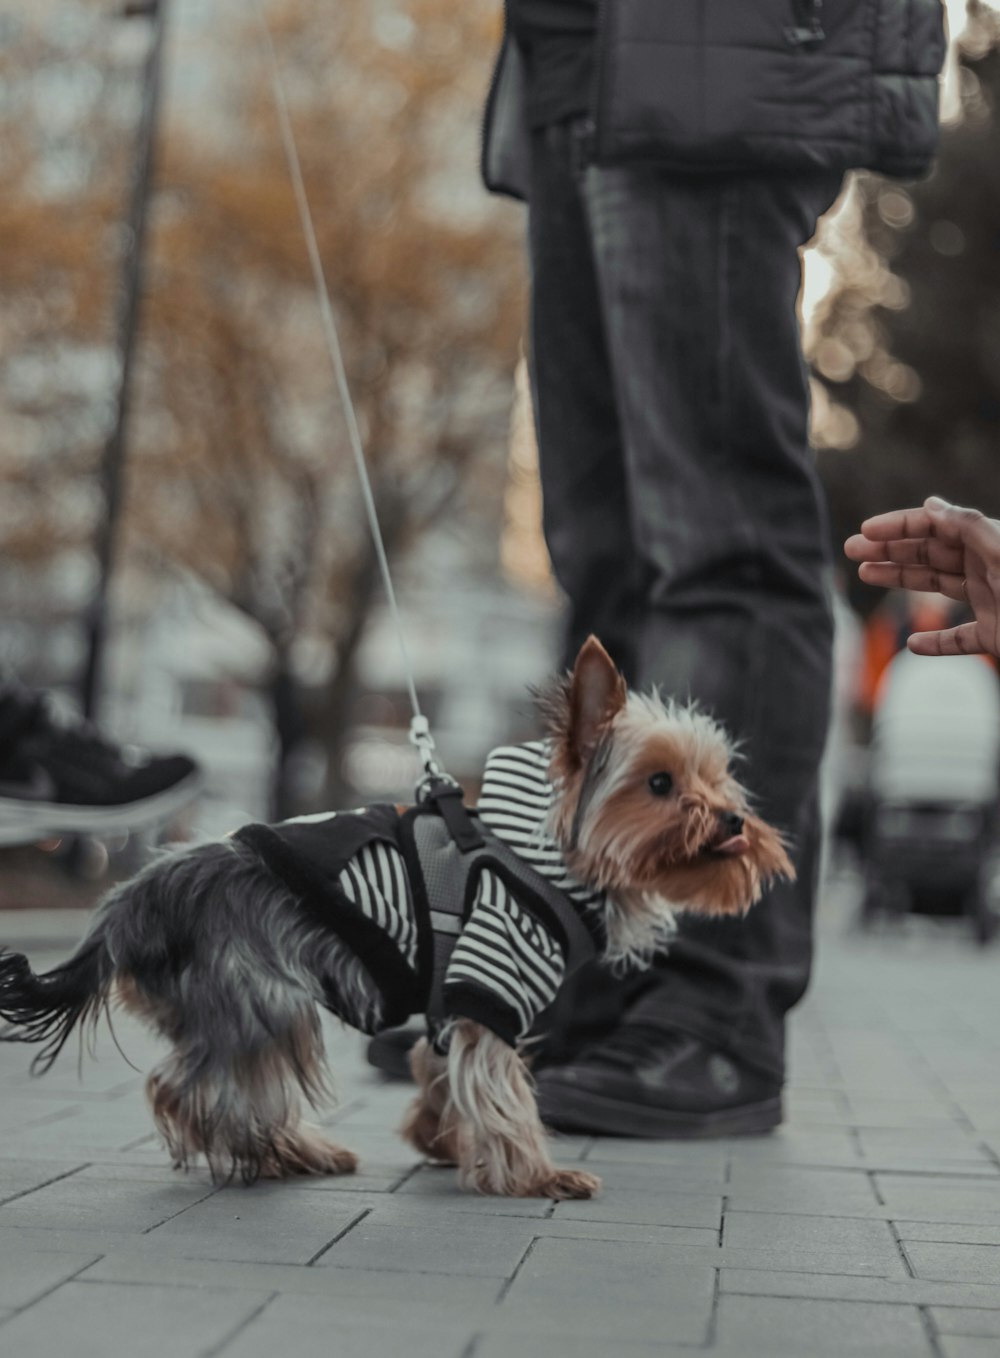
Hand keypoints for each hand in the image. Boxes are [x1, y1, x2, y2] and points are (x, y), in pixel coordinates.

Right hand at [844, 496, 999, 658]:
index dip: (899, 526)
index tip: (865, 531)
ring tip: (865, 574)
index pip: (936, 527)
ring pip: (938, 587)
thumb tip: (930, 504)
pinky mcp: (994, 636)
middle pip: (930, 555)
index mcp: (988, 544)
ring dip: (900, 580)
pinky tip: (913, 643)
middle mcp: (986, 568)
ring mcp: (990, 602)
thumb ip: (969, 526)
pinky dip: (936, 642)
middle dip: (889, 549)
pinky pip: (959, 639)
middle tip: (852, 549)